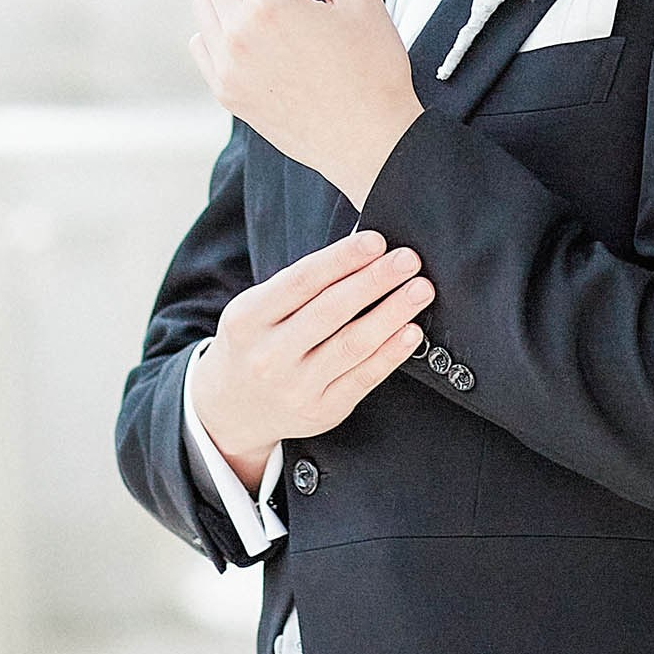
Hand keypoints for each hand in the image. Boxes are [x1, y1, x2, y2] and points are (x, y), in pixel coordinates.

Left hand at [190, 0, 423, 204]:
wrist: (371, 141)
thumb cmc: (374, 70)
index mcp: (270, 6)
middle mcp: (238, 35)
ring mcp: (227, 68)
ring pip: (205, 5)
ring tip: (275, 8)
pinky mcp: (227, 94)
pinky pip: (203, 44)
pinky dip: (221, 30)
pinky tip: (258, 37)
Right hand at [190, 229, 434, 490]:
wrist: (233, 409)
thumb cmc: (258, 341)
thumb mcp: (259, 308)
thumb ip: (304, 284)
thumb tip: (366, 248)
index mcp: (248, 318)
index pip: (301, 281)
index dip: (342, 259)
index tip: (377, 240)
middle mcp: (269, 355)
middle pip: (330, 311)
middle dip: (375, 281)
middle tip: (410, 259)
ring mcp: (295, 388)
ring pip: (352, 345)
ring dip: (392, 314)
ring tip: (420, 290)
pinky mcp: (321, 412)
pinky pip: (363, 378)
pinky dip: (390, 353)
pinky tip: (412, 331)